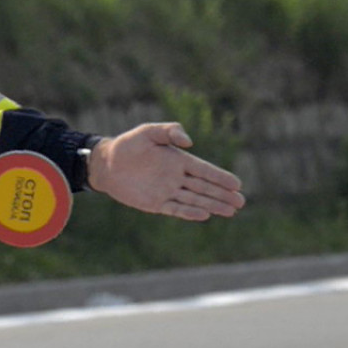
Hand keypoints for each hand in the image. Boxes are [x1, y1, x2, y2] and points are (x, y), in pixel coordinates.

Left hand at [87, 122, 244, 220]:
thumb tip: (189, 141)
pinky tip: (205, 215)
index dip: (220, 177)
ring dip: (212, 205)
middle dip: (223, 195)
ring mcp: (167, 191)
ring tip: (230, 211)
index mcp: (178, 160)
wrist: (106, 163)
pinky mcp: (156, 203)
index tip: (237, 184)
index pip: (204, 170)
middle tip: (241, 202)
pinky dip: (190, 212)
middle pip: (204, 187)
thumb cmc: (128, 145)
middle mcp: (176, 177)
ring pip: (194, 200)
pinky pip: (176, 209)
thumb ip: (169, 131)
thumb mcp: (148, 132)